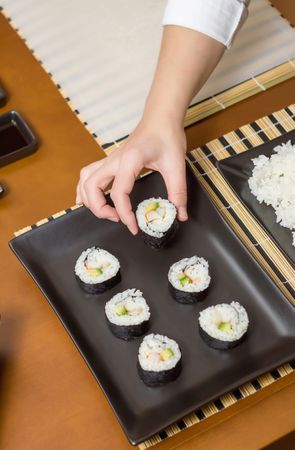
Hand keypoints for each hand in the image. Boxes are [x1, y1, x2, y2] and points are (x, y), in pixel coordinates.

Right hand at [76, 117, 187, 234]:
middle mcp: (115, 160)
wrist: (161, 117)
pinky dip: (84, 189)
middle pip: (92, 187)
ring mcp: (110, 160)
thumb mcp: (176, 165)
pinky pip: (88, 174)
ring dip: (89, 199)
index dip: (124, 214)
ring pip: (86, 180)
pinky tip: (85, 199)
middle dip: (100, 209)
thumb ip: (178, 192)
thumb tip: (179, 215)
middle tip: (118, 219)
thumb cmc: (167, 136)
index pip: (119, 193)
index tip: (134, 226)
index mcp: (130, 160)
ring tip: (105, 213)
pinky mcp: (111, 161)